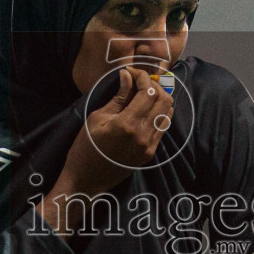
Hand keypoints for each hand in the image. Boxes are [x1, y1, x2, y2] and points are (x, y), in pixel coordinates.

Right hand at [39, 68, 172, 235]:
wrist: (87, 180)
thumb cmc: (85, 148)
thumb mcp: (97, 118)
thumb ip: (117, 98)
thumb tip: (127, 76)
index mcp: (127, 124)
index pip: (148, 91)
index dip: (142, 76)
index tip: (131, 72)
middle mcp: (143, 135)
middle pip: (164, 100)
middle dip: (153, 85)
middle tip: (138, 82)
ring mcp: (150, 146)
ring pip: (168, 113)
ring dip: (159, 99)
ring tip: (143, 94)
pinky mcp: (151, 153)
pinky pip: (163, 127)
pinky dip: (158, 113)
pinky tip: (145, 110)